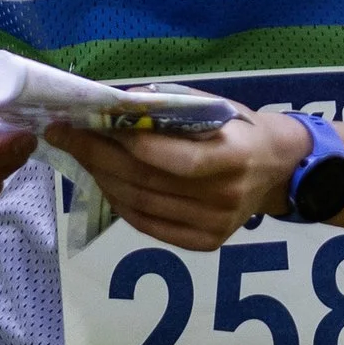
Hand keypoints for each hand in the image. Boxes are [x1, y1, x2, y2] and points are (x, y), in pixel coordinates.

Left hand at [47, 111, 312, 252]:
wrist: (278, 169)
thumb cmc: (241, 129)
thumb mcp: (216, 106)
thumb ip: (172, 106)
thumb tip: (119, 102)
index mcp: (232, 159)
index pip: (174, 158)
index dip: (130, 142)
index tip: (90, 123)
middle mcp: (223, 198)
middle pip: (147, 181)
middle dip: (97, 156)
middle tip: (66, 135)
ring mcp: (213, 226)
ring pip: (141, 205)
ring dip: (102, 178)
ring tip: (80, 155)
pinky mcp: (204, 242)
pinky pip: (149, 225)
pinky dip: (121, 203)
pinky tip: (105, 182)